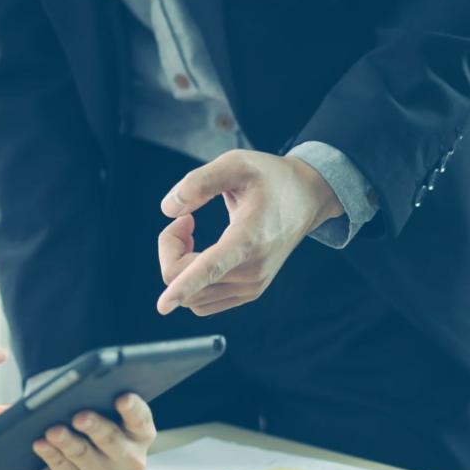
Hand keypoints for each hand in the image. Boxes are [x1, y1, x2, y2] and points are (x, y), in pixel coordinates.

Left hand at [23, 393, 155, 469]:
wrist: (72, 447)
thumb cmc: (90, 415)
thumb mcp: (98, 403)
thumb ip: (96, 394)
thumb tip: (76, 386)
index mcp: (140, 434)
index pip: (141, 419)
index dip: (132, 409)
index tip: (122, 397)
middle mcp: (128, 460)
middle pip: (113, 442)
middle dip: (96, 428)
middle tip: (80, 417)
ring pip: (85, 458)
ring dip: (68, 443)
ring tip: (53, 431)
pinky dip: (51, 456)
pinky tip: (40, 444)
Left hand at [156, 150, 342, 316]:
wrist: (306, 198)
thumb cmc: (270, 178)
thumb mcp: (236, 163)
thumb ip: (199, 181)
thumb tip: (168, 210)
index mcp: (249, 238)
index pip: (210, 268)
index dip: (183, 287)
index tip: (164, 305)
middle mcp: (252, 271)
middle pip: (185, 280)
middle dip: (170, 249)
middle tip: (185, 218)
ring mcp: (252, 287)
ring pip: (191, 296)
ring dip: (178, 265)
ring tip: (191, 233)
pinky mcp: (249, 293)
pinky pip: (202, 301)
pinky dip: (190, 281)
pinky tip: (199, 252)